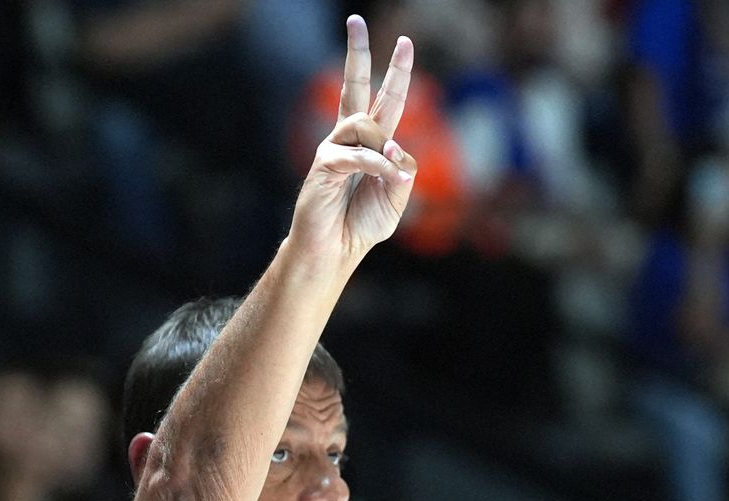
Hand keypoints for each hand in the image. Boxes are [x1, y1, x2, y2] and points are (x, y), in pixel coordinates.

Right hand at [289, 15, 417, 264]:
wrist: (336, 249)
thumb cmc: (363, 224)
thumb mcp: (397, 197)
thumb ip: (403, 170)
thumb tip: (397, 148)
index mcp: (371, 142)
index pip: (385, 99)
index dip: (395, 72)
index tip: (404, 42)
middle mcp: (350, 138)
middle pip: (354, 86)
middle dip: (358, 53)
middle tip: (356, 20)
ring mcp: (334, 148)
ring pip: (365, 125)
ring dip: (384, 148)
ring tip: (392, 172)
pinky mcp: (324, 164)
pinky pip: (357, 154)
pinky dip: (377, 165)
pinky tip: (388, 175)